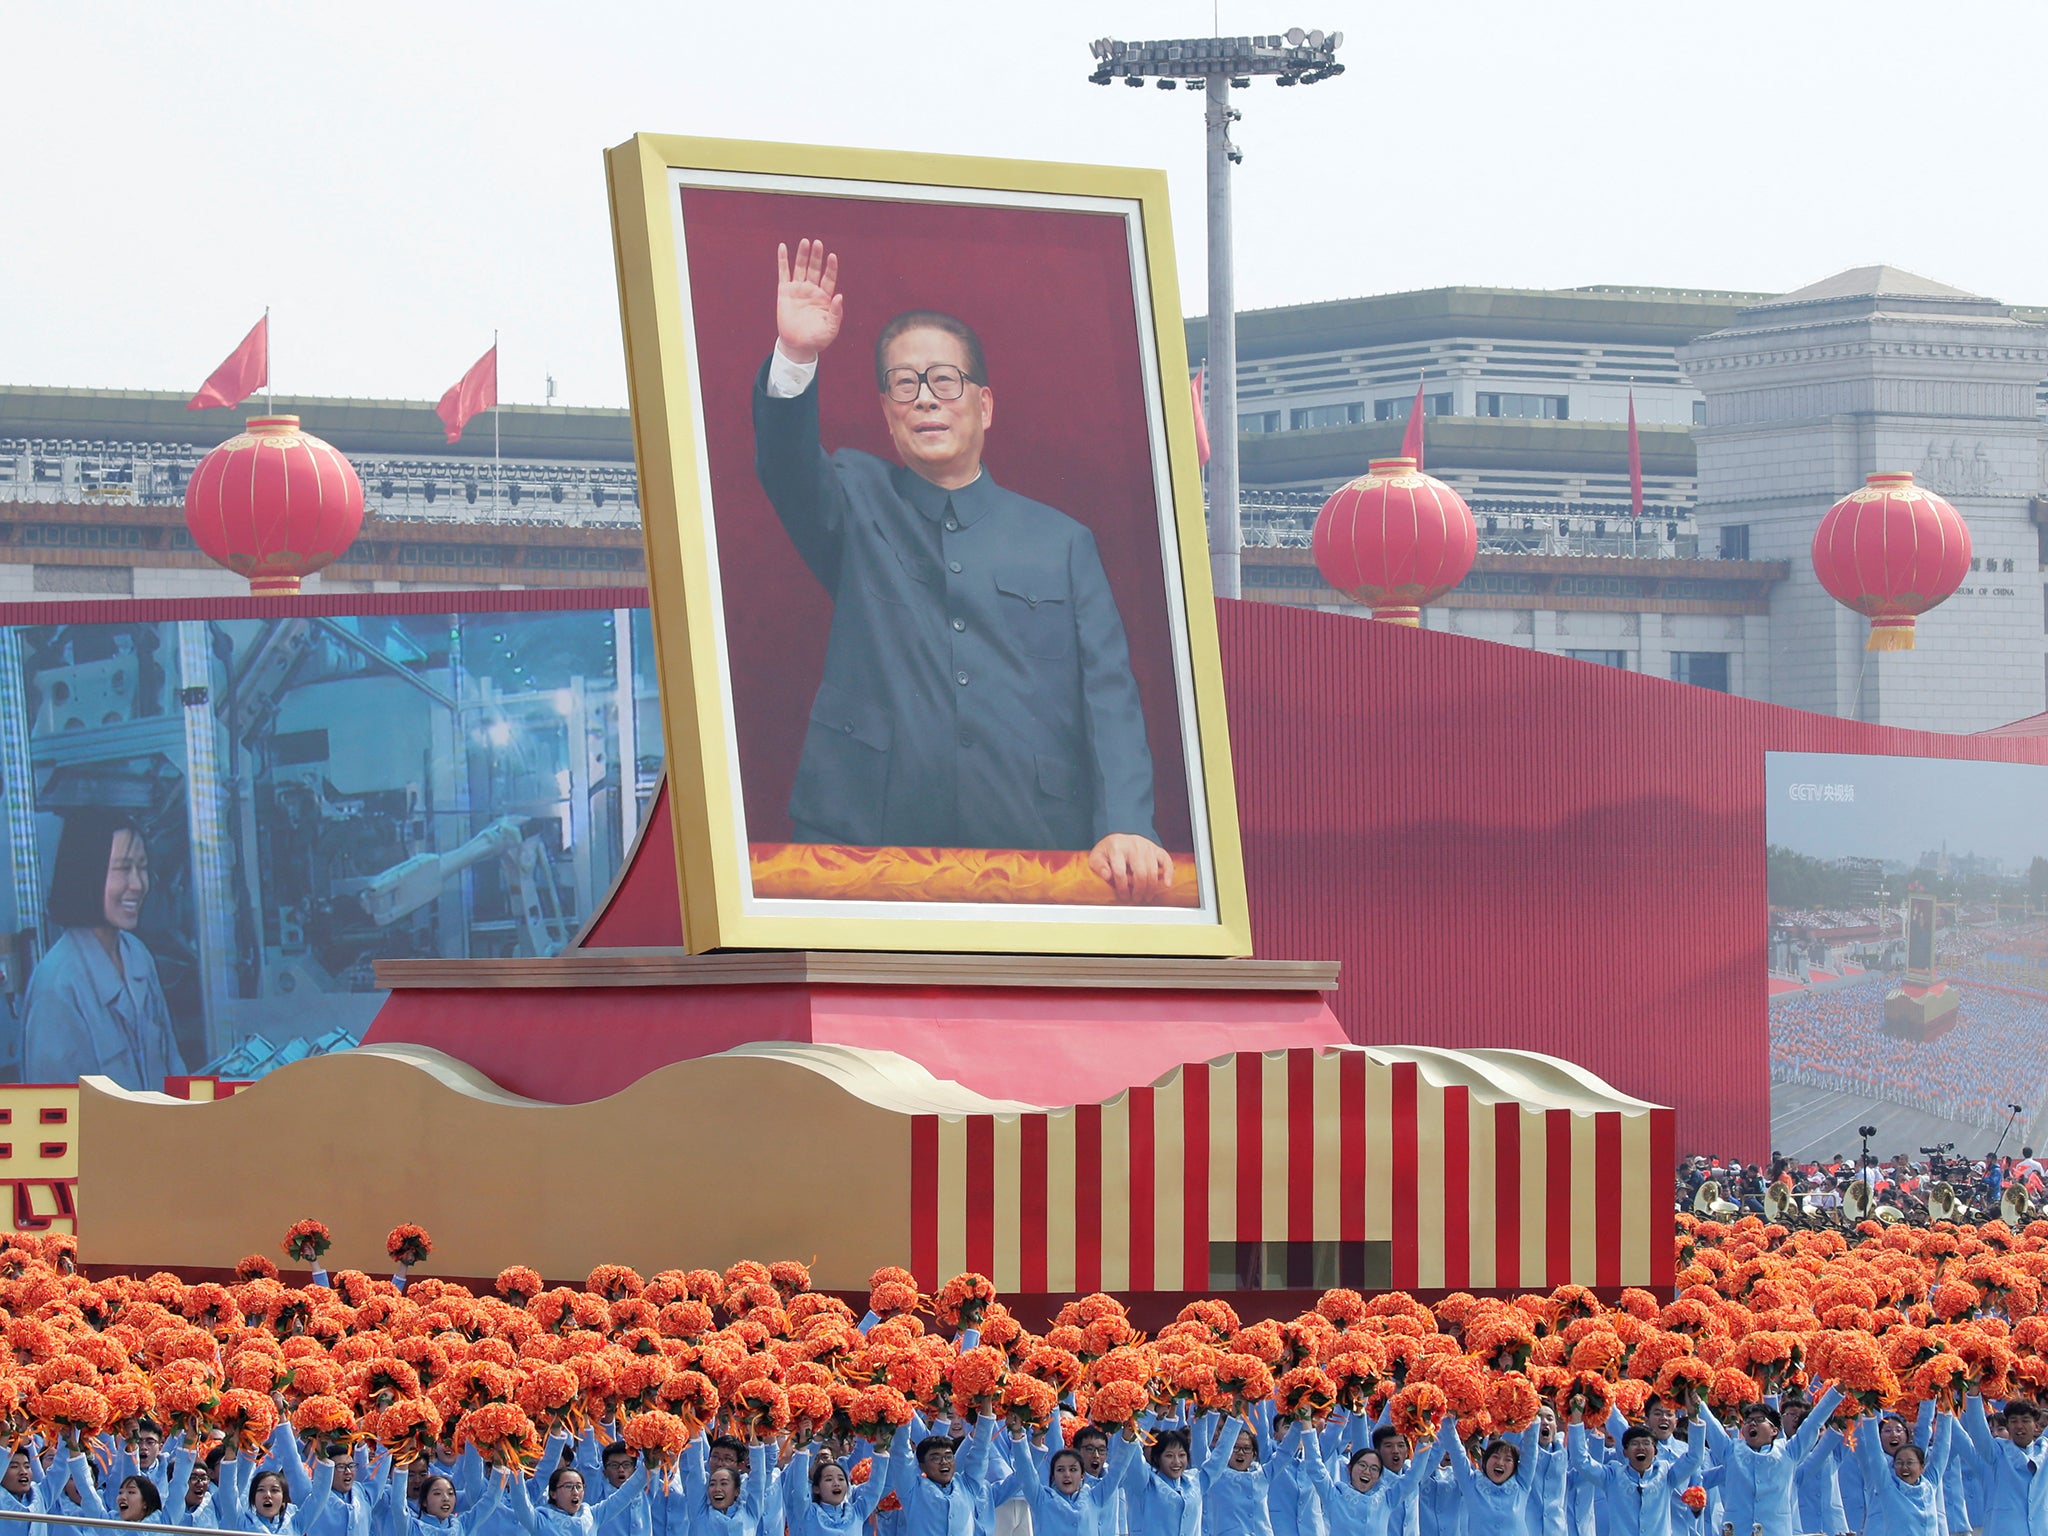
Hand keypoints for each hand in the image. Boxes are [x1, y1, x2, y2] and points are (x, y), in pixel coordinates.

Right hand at [776, 239, 843, 364]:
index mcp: (824, 297)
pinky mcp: (784, 292)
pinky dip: (782, 260)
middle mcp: (812, 290)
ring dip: (802, 255)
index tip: (832, 256)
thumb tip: (839, 296)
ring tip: (805, 241)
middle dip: (816, 256)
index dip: (831, 267)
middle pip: (815, 269)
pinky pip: (783, 272)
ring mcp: (798, 289)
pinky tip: (782, 247)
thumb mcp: (830, 329)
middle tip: (818, 243)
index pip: (829, 278)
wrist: (797, 346)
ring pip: (800, 267)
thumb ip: (836, 313)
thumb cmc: (817, 339)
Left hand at [1089, 833, 1174, 902]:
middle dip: (1139, 890)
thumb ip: (1099, 866)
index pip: (1120, 871)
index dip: (1122, 888)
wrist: (1119, 839)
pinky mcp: (1156, 848)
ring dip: (1151, 888)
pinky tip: (1167, 884)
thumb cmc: (1108, 852)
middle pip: (1140, 873)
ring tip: (1146, 897)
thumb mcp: (1096, 857)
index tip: (1123, 897)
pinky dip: (1169, 873)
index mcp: (1116, 847)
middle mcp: (1133, 844)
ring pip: (1153, 870)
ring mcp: (1147, 846)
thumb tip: (1107, 875)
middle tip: (1136, 899)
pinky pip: (1166, 860)